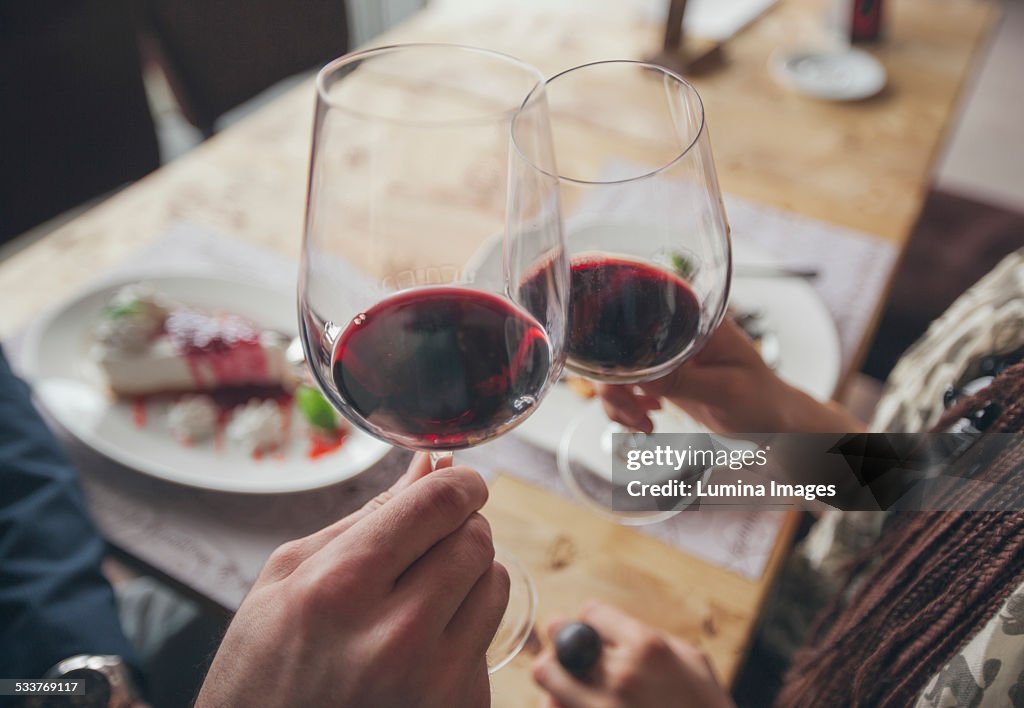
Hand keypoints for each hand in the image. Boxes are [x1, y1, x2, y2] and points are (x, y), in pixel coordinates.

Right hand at [196, 454, 507, 707]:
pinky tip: (421, 643)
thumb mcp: (287, 579)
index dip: (458, 482)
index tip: (458, 481)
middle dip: (460, 526)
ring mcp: (434, 681)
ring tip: (422, 593)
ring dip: (469, 574)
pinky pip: (489, 637)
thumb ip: (365, 518)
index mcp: (342, 588)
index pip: (438, 505)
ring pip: (495, 583)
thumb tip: (427, 468)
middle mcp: (396, 636)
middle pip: (476, 540)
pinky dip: (464, 626)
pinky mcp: (459, 707)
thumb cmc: (263, 670)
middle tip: (429, 540)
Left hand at [532, 602, 733, 707]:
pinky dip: (559, 704)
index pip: (591, 613)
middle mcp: (620, 674)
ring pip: (547, 676)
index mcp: (646, 647)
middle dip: (563, 642)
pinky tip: (574, 704)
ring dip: (556, 675)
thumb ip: (652, 638)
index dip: (593, 622)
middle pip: (561, 640)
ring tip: (569, 682)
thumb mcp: (692, 661)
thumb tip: (617, 630)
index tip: (598, 633)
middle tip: (572, 653)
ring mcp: (600, 707)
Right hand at [598, 318, 863, 434]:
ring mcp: (664, 356)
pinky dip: (624, 409)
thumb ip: (682, 381)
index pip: (642, 310)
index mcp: (695, 319)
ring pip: (615, 370)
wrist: (772, 425)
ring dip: (617, 400)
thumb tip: (637, 376)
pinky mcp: (659, 378)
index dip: (615, 333)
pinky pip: (624, 389)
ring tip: (640, 420)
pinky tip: (644, 419)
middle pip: (617, 344)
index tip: (612, 366)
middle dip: (613, 381)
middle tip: (628, 408)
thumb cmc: (763, 400)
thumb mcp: (726, 390)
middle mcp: (674, 333)